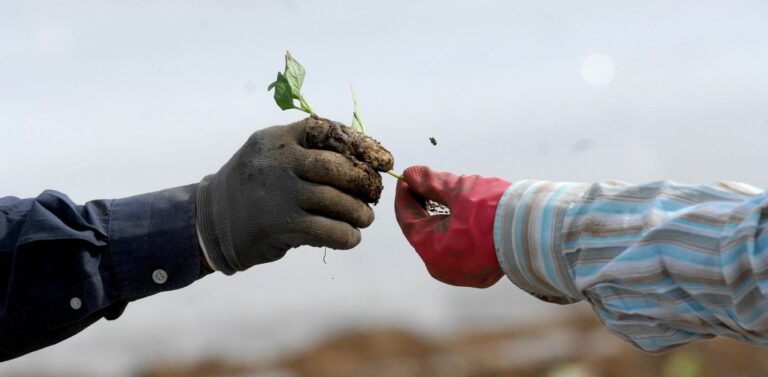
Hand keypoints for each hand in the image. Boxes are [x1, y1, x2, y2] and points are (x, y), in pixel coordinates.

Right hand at [196, 117, 392, 273]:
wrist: (212, 222)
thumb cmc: (254, 188)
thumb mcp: (271, 155)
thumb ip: (307, 151)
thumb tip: (365, 161)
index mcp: (278, 138)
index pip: (328, 131)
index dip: (361, 144)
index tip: (384, 159)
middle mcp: (279, 161)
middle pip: (338, 167)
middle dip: (364, 181)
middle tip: (372, 193)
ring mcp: (279, 193)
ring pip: (337, 200)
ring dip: (359, 212)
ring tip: (364, 218)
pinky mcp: (281, 224)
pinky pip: (328, 229)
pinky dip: (347, 235)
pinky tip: (350, 237)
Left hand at [395, 166, 510, 287]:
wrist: (540, 231)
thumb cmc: (496, 212)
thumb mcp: (459, 191)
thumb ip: (431, 183)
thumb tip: (411, 174)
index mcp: (432, 251)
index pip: (407, 221)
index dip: (405, 197)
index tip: (407, 179)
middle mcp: (444, 269)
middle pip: (424, 231)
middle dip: (423, 205)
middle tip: (424, 182)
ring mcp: (463, 274)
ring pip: (443, 240)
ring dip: (442, 216)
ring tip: (446, 193)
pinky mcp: (480, 272)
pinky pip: (459, 248)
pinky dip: (457, 229)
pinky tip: (464, 212)